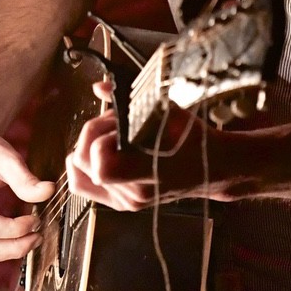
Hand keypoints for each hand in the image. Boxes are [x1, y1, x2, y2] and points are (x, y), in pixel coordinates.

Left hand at [65, 81, 237, 210]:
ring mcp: (125, 201)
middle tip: (113, 122)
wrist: (213, 168)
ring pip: (77, 173)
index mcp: (146, 175)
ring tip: (109, 135)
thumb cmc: (194, 141)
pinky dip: (84, 163)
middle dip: (92, 134)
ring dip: (87, 147)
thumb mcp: (168, 112)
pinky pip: (83, 184)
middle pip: (83, 162)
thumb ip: (131, 101)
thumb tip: (99, 88)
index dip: (100, 140)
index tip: (116, 126)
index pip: (101, 166)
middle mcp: (133, 194)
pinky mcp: (119, 202)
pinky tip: (100, 148)